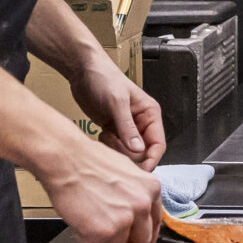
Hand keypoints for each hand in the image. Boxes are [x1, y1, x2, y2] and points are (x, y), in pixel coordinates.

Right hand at [37, 133, 162, 242]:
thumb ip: (137, 194)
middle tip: (110, 236)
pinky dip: (86, 239)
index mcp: (151, 189)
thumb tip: (136, 213)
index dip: (142, 233)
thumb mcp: (127, 171)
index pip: (155, 223)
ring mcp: (124, 220)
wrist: (65, 158)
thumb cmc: (88, 161)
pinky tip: (81, 221)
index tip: (134, 237)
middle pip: (142, 241)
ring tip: (91, 221)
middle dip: (126, 242)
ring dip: (104, 240)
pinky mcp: (103, 232)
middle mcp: (142, 205)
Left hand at [69, 47, 167, 167]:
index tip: (139, 170)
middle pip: (143, 152)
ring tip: (105, 135)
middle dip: (127, 152)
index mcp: (150, 114)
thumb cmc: (104, 79)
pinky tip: (101, 134)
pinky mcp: (114, 130)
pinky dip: (108, 147)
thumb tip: (139, 150)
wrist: (83, 72)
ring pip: (128, 153)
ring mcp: (127, 128)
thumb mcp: (117, 102)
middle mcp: (141, 123)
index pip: (158, 145)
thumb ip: (128, 128)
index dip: (151, 159)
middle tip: (112, 139)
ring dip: (116, 149)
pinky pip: (116, 149)